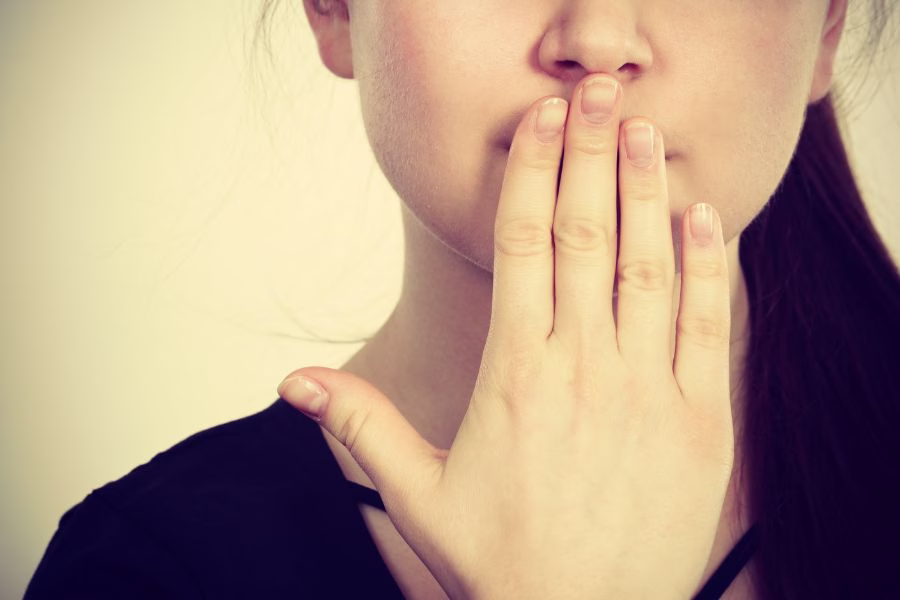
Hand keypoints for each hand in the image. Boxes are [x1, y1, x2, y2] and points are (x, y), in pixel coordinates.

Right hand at [278, 73, 732, 598]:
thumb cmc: (499, 562)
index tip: (540, 123)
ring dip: (646, 194)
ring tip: (643, 134)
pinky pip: (704, 326)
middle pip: (586, 237)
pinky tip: (702, 217)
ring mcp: (645, 391)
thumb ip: (360, 425)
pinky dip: (707, 266)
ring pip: (647, 268)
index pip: (524, 247)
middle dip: (590, 158)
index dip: (532, 175)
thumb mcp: (417, 494)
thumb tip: (292, 382)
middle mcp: (581, 369)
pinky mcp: (698, 421)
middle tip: (595, 96)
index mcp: (514, 375)